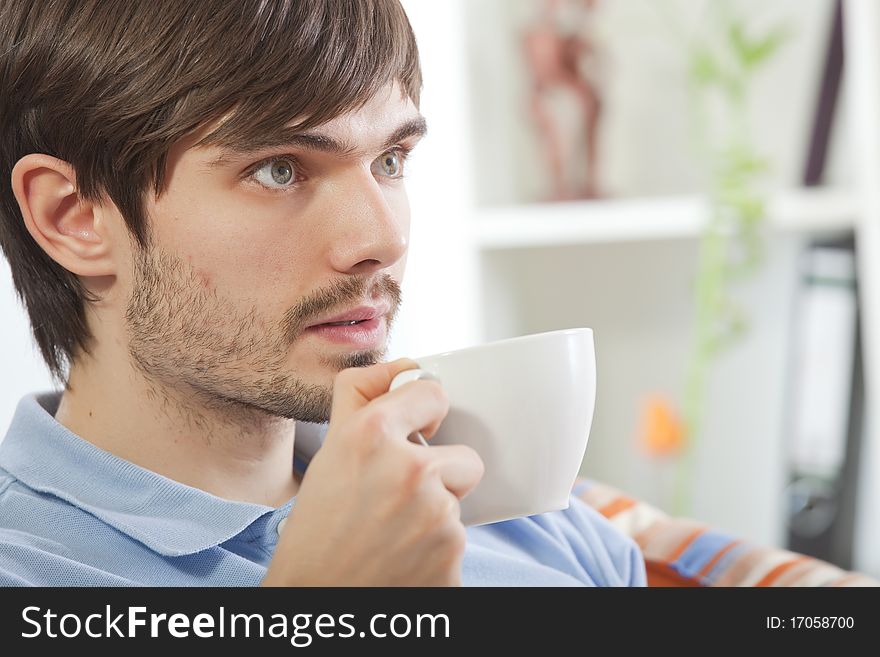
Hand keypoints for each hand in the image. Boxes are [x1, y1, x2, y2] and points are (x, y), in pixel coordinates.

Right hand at [262, 358, 484, 585]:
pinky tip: (404, 558)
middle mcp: (409, 470)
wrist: (314, 599)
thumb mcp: (330, 451)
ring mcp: (436, 516)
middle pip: (463, 457)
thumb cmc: (316, 529)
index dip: (425, 414)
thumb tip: (405, 367)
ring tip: (395, 533)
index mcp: (371, 434)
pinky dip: (437, 551)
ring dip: (437, 515)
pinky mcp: (452, 556)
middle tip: (397, 499)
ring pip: (460, 501)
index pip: (434, 393)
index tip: (415, 432)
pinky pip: (459, 539)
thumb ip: (362, 398)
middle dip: (440, 476)